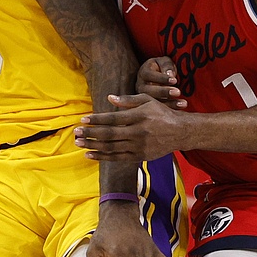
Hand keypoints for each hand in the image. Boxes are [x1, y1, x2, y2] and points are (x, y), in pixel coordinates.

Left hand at [75, 95, 192, 162]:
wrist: (180, 132)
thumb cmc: (161, 113)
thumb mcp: (147, 100)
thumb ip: (128, 100)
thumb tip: (109, 98)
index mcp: (139, 116)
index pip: (113, 119)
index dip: (97, 120)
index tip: (83, 120)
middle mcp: (138, 132)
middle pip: (109, 134)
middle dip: (90, 134)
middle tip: (75, 133)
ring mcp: (139, 146)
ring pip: (111, 147)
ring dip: (93, 146)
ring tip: (79, 143)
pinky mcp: (139, 156)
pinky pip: (117, 158)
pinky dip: (102, 156)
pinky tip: (90, 154)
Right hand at [136, 56, 186, 106]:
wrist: (156, 75)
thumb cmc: (161, 67)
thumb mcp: (163, 61)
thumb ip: (166, 65)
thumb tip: (170, 74)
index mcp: (143, 73)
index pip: (150, 75)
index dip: (162, 78)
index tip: (174, 80)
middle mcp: (140, 86)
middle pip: (149, 90)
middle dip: (164, 92)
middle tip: (178, 92)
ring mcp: (144, 97)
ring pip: (154, 102)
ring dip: (169, 103)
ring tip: (183, 103)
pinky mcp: (150, 105)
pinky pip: (159, 109)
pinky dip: (171, 108)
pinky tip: (181, 107)